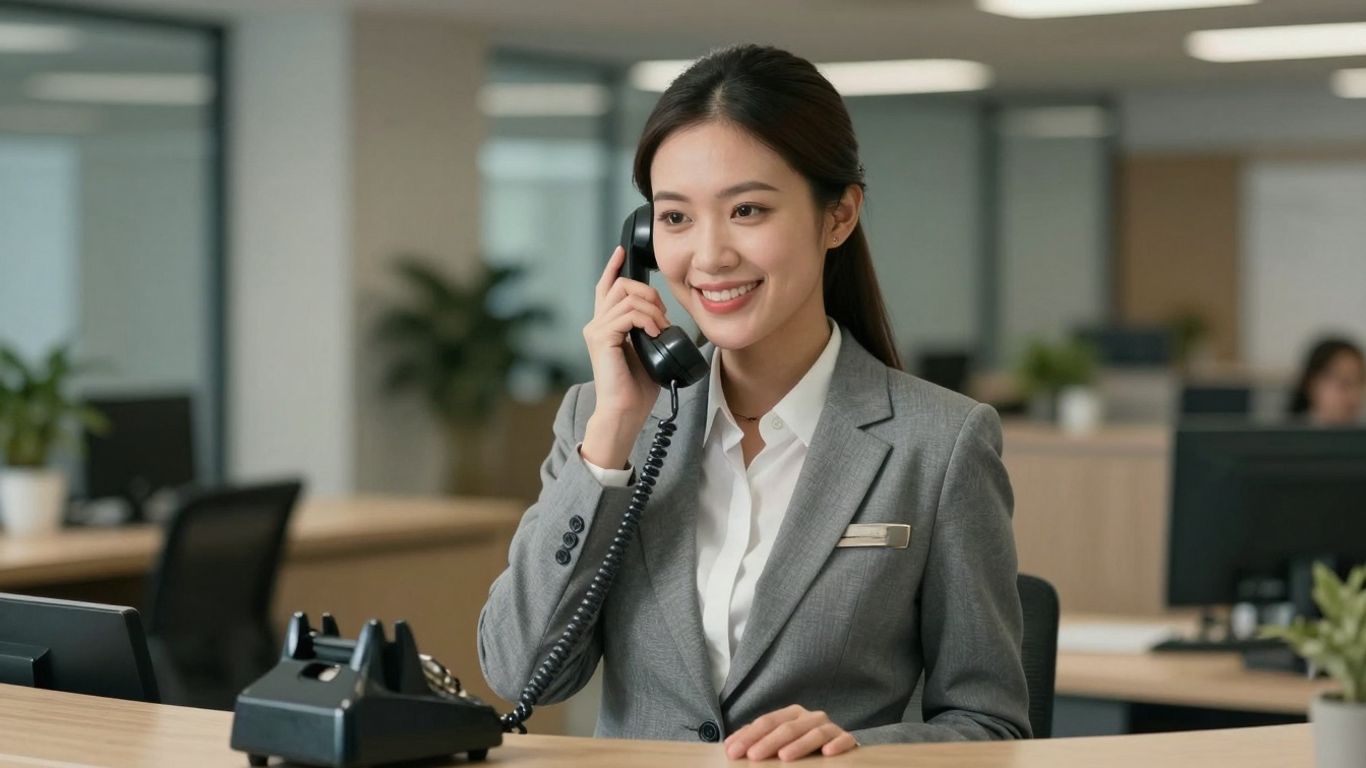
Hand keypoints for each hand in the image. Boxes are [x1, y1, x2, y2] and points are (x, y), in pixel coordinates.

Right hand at [580, 246, 671, 469]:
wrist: (625, 411)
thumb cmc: (637, 388)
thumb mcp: (649, 350)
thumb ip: (649, 329)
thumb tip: (664, 317)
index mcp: (606, 326)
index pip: (606, 288)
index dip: (613, 267)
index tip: (622, 251)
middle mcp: (596, 324)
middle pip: (621, 286)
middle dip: (649, 293)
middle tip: (663, 316)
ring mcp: (596, 330)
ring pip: (627, 297)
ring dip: (652, 309)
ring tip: (661, 328)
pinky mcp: (601, 338)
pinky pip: (627, 313)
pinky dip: (647, 319)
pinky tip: (654, 333)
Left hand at [723, 705, 857, 761]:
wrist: (836, 747)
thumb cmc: (801, 745)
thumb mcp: (778, 741)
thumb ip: (757, 740)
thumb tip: (729, 745)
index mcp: (791, 714)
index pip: (766, 722)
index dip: (748, 736)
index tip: (732, 752)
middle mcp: (810, 717)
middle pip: (787, 727)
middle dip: (768, 742)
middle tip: (752, 756)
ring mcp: (829, 727)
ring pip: (814, 733)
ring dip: (799, 744)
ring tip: (784, 757)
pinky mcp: (847, 739)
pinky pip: (844, 739)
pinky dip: (837, 744)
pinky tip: (828, 753)